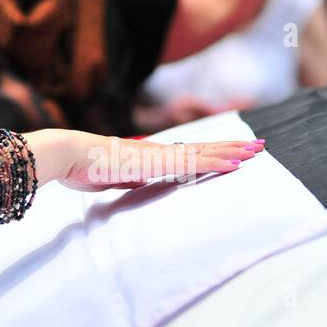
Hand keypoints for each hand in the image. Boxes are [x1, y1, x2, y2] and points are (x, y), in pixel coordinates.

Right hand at [35, 130, 265, 192]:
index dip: (212, 151)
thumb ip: (129, 178)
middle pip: (203, 147)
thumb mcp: (112, 178)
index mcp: (149, 156)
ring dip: (231, 152)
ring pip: (203, 152)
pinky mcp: (157, 162)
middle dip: (231, 146)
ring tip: (255, 151)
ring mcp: (159, 155)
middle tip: (259, 145)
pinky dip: (216, 162)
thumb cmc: (82, 167)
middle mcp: (158, 152)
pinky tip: (234, 164)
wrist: (67, 154)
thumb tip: (139, 181)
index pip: (188, 153)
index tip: (233, 152)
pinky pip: (193, 163)